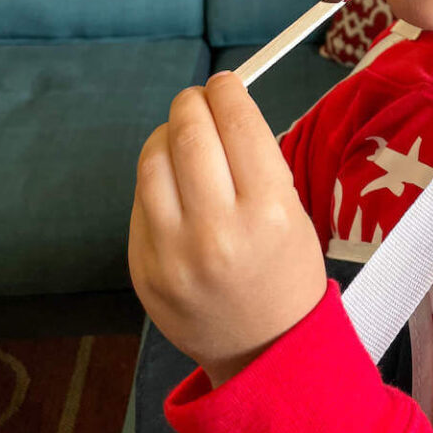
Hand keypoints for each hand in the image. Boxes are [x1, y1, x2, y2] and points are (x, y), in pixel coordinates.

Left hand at [128, 70, 327, 388]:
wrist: (263, 351)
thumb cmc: (285, 272)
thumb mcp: (292, 211)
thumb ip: (255, 159)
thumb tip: (220, 103)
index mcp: (267, 213)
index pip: (237, 123)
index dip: (227, 91)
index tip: (225, 81)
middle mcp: (217, 231)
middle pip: (189, 134)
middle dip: (192, 103)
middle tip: (199, 99)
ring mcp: (172, 253)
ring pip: (153, 160)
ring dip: (166, 135)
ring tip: (181, 136)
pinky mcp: (143, 268)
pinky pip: (140, 199)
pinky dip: (155, 177)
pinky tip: (172, 181)